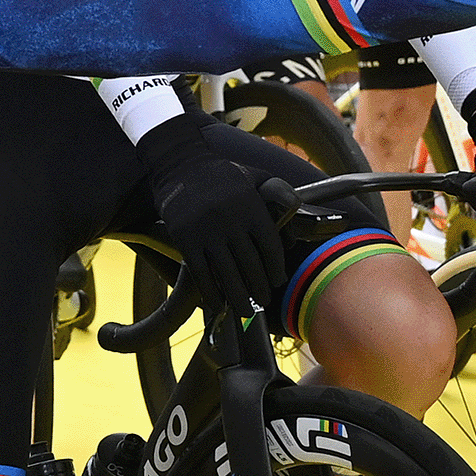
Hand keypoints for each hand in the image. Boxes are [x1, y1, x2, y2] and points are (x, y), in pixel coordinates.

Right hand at [132, 118, 290, 320]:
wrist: (179, 165)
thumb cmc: (220, 174)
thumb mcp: (254, 176)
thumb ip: (279, 192)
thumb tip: (296, 212)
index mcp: (252, 207)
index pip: (270, 248)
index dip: (275, 270)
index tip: (276, 281)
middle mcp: (232, 221)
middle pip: (251, 266)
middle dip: (259, 289)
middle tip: (263, 300)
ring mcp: (207, 231)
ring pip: (227, 275)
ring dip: (238, 298)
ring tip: (244, 310)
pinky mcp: (186, 239)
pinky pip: (202, 274)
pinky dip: (211, 293)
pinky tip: (218, 303)